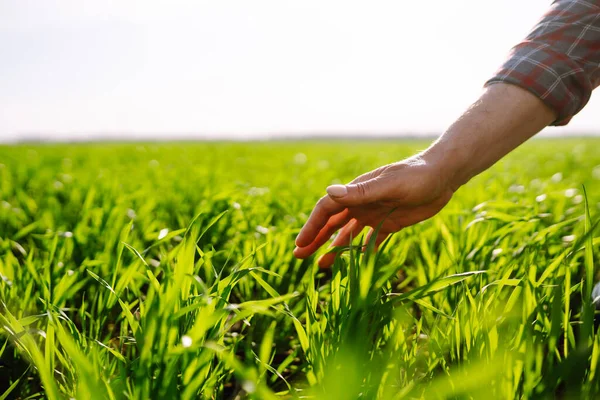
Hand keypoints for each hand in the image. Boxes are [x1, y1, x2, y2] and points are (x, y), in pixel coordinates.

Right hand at [293, 154, 454, 267]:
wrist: (444, 175)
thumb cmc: (417, 175)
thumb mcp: (389, 184)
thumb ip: (361, 192)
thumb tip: (330, 192)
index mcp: (357, 192)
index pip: (326, 209)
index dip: (312, 226)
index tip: (300, 244)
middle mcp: (361, 203)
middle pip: (332, 223)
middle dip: (315, 238)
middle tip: (299, 256)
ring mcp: (375, 214)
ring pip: (348, 234)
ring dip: (334, 247)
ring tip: (322, 265)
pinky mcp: (390, 223)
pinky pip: (371, 241)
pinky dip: (362, 252)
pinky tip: (354, 265)